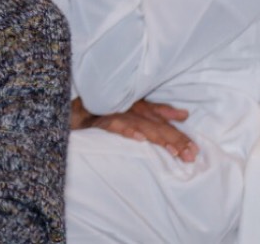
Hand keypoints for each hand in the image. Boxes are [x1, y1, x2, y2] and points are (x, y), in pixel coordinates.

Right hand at [72, 97, 197, 162]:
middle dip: (174, 139)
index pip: (160, 118)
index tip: (194, 151)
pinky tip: (139, 139)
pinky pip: (114, 124)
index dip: (177, 133)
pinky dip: (126, 130)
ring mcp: (112, 111)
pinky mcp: (97, 118)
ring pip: (140, 124)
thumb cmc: (100, 109)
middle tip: (189, 155)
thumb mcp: (130, 110)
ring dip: (157, 137)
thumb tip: (184, 115)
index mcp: (135, 104)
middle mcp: (126, 105)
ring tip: (173, 151)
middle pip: (154, 123)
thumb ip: (156, 111)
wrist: (64, 108)